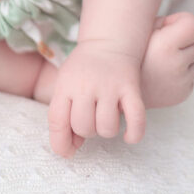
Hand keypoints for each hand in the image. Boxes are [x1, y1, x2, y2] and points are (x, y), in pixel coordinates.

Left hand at [47, 41, 145, 157]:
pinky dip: (134, 134)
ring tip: (106, 119)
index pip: (57, 120)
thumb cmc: (83, 71)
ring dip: (107, 131)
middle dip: (86, 132)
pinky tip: (128, 137)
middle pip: (83, 126)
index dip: (60, 142)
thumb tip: (70, 150)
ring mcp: (110, 86)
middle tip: (91, 119)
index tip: (67, 151)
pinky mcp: (131, 88)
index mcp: (66, 85)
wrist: (108, 42)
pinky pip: (136, 119)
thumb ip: (64, 116)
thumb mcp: (66, 86)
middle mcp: (87, 85)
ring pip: (107, 128)